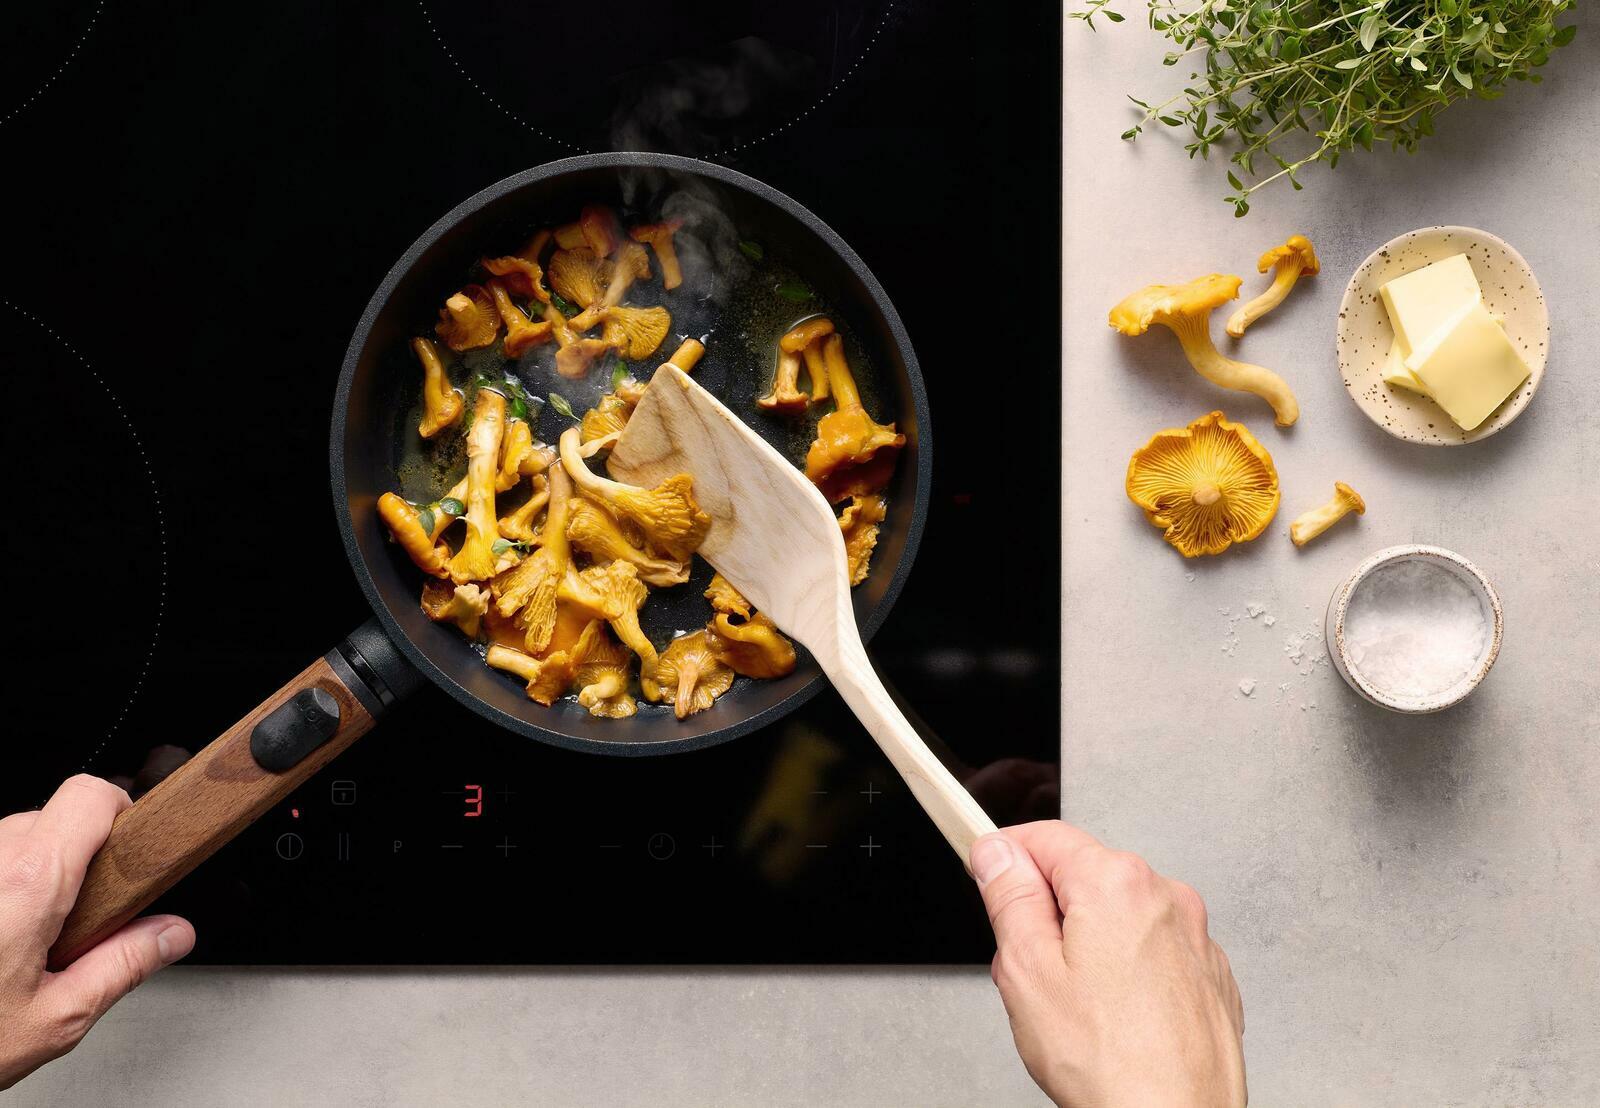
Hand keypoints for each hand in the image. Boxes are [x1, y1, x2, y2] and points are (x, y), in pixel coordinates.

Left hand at [1, 775, 194, 1089]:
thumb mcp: (54, 1018)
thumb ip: (124, 966)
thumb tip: (170, 935)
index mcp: (27, 884)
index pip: (89, 795)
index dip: (119, 812)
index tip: (129, 848)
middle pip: (50, 819)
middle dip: (74, 860)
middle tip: (73, 921)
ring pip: (9, 842)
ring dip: (27, 877)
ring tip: (20, 942)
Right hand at [972, 821, 1244, 1107]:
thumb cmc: (1110, 1062)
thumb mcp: (1027, 970)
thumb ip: (1009, 897)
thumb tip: (997, 854)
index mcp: (1116, 883)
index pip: (1044, 837)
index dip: (1006, 856)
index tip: (986, 876)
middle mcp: (1165, 897)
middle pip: (1082, 879)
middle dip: (1046, 914)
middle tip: (1027, 972)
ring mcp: (1194, 937)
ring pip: (1117, 919)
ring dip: (1085, 946)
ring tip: (1072, 1009)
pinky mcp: (1208, 975)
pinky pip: (1151, 952)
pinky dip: (1126, 972)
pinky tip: (1111, 1020)